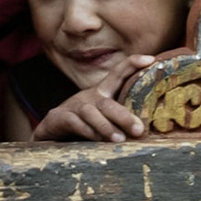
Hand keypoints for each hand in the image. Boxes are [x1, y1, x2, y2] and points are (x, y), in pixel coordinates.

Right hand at [31, 54, 154, 142]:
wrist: (50, 132)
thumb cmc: (83, 126)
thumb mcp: (103, 119)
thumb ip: (120, 120)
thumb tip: (148, 130)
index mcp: (101, 94)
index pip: (117, 74)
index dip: (132, 64)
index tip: (150, 59)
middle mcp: (89, 97)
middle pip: (107, 102)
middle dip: (123, 116)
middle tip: (139, 130)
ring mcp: (73, 106)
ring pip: (91, 112)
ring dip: (106, 126)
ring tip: (119, 140)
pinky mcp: (59, 117)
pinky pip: (74, 122)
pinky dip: (86, 131)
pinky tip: (96, 140)